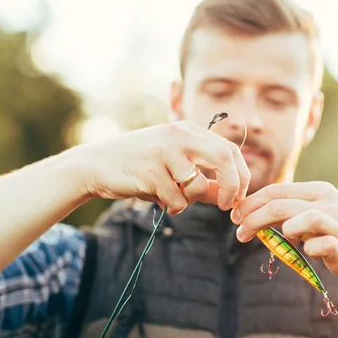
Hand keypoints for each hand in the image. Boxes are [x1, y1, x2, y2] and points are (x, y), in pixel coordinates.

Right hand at [70, 120, 249, 213]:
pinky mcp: (151, 172)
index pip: (230, 149)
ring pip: (199, 186)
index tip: (239, 196)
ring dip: (190, 200)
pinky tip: (156, 197)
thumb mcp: (175, 167)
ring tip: (171, 194)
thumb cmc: (140, 166)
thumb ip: (204, 181)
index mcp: (189, 130)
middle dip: (232, 186)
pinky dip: (173, 207)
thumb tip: (232, 197)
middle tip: (227, 206)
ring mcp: (164, 152)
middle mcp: (179, 135)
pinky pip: (177, 201)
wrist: (95, 165)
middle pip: (224, 158)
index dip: (241, 175)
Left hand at [230, 181, 337, 297]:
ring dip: (281, 231)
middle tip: (239, 232)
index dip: (251, 202)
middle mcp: (327, 202)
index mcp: (317, 191)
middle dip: (253, 217)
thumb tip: (255, 215)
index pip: (277, 190)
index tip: (235, 216)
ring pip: (303, 218)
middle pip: (281, 204)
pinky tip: (308, 253)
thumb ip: (292, 211)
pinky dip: (310, 249)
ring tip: (273, 242)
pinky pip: (323, 244)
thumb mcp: (319, 212)